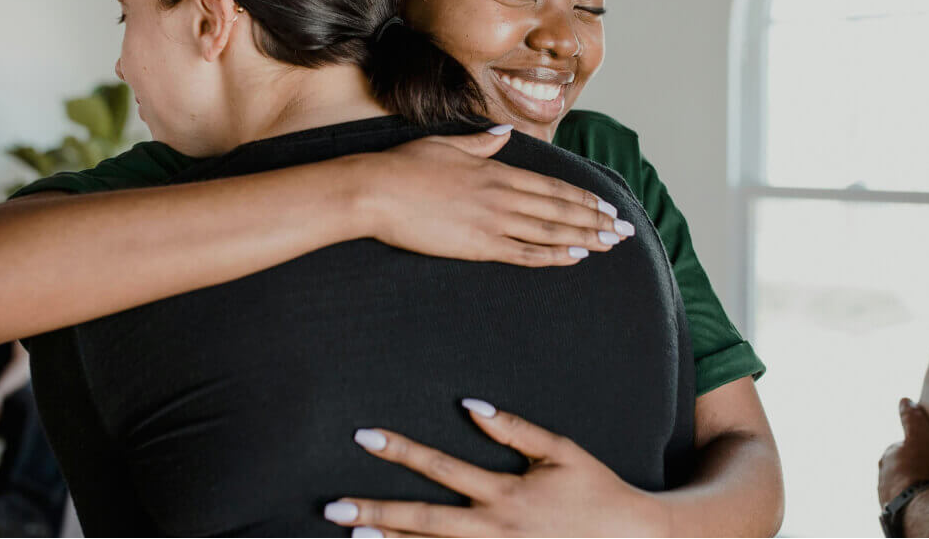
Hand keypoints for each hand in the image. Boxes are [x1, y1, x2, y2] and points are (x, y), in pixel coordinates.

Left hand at [325, 399, 666, 536]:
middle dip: (375, 512)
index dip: (401, 451)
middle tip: (332, 508)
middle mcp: (495, 529)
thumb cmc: (596, 489)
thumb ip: (514, 429)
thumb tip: (470, 403)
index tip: (364, 436)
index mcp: (506, 492)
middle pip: (423, 520)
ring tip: (351, 536)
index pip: (441, 468)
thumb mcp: (560, 452)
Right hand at [361, 128, 634, 267]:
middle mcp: (503, 196)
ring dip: (585, 237)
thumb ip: (479, 144)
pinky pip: (525, 253)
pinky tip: (576, 256)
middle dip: (596, 220)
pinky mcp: (478, 245)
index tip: (606, 206)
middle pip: (561, 210)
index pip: (553, 187)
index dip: (583, 198)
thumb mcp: (446, 145)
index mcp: (497, 171)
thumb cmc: (405, 167)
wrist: (376, 191)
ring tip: (610, 244)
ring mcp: (493, 222)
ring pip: (551, 232)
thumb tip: (502, 135)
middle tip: (624, 230)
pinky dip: (554, 255)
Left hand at [878, 398, 928, 506]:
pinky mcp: (895, 516)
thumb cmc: (925, 468)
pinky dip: (914, 504)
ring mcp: (887, 498)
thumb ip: (911, 418)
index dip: (916, 451)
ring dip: (913, 488)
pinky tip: (928, 505)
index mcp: (887, 458)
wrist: (924, 507)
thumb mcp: (921, 436)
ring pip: (901, 489)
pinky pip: (906, 506)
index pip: (900, 450)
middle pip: (899, 470)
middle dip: (912, 470)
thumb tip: (904, 400)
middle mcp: (882, 478)